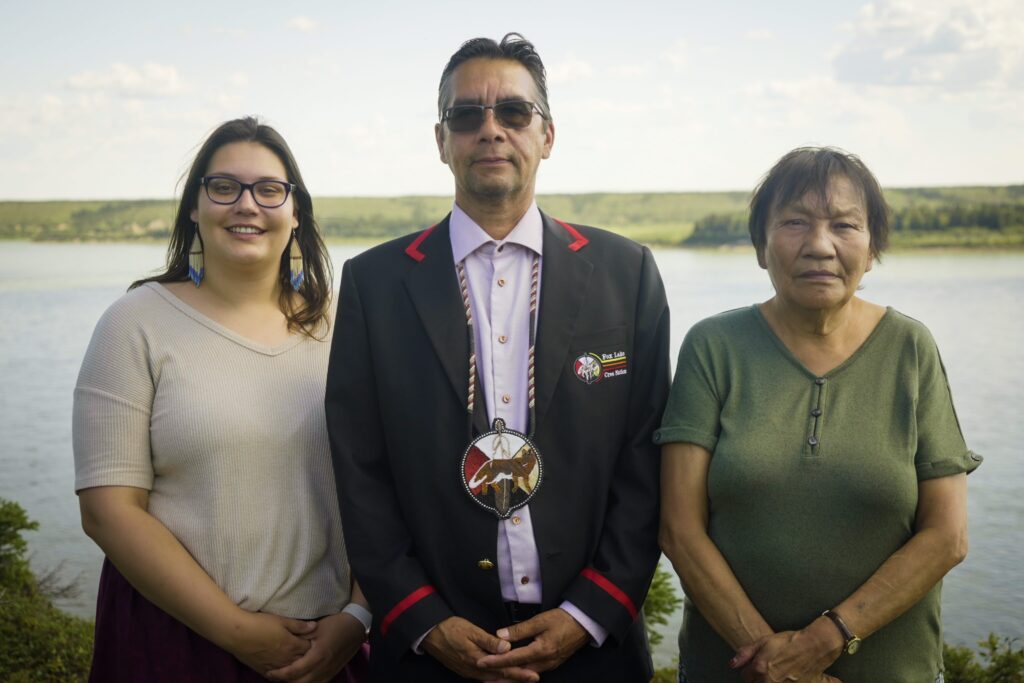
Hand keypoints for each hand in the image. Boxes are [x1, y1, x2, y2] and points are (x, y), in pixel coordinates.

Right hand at [224, 611, 316, 674]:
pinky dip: (282, 672)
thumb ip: (299, 625)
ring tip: (294, 658)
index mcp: (292, 645)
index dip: (311, 642)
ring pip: (290, 669)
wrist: (237, 634)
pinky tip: (282, 667)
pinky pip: (277, 676)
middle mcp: (285, 659)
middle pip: (301, 660)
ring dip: (294, 664)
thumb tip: (315, 626)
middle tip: (305, 648)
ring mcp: (274, 666)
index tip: (312, 638)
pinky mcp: (263, 670)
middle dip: (305, 655)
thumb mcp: (281, 620)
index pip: (309, 647)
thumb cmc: (260, 623)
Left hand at [265, 612, 364, 682]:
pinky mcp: (333, 673)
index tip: (270, 672)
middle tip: (274, 675)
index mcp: (317, 656)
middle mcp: (323, 668)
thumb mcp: (316, 627)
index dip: (280, 674)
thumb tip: (283, 641)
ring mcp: (329, 672)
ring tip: (286, 678)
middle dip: (286, 682)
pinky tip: (300, 678)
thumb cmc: (335, 625)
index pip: (294, 671)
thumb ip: (300, 636)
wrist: (356, 627)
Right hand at [422, 616, 538, 681]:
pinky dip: (495, 679)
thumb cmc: (450, 629)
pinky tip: (500, 679)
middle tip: (534, 679)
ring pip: (492, 679)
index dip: (519, 673)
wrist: (429, 634)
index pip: (503, 668)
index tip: (533, 675)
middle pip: (499, 677)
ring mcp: (468, 672)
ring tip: (521, 680)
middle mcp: (474, 670)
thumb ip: (489, 641)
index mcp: (477, 659)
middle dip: (517, 678)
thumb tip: (507, 648)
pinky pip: (483, 678)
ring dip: (507, 680)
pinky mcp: (464, 670)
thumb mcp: (470, 631)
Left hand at [476, 608, 588, 674]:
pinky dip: (520, 674)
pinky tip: (512, 673)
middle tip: (483, 677)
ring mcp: (549, 665)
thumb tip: (500, 635)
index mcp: (541, 651)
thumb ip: (520, 630)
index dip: (496, 661)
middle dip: (500, 676)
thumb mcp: (540, 620)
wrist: (584, 624)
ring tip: (493, 678)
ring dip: (509, 677)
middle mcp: (544, 662)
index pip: (513, 659)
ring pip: (525, 675)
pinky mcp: (552, 664)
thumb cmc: (562, 619)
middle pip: (518, 672)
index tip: (481, 662)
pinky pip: (532, 672)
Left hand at [731, 621, 842, 682]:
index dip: (748, 671)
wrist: (812, 646)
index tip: (752, 667)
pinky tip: (782, 677)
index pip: (745, 677)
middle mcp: (769, 681)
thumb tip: (731, 664)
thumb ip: (746, 653)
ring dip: (765, 681)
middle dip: (756, 679)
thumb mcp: (764, 641)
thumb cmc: (788, 641)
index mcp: (759, 668)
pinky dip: (778, 682)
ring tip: (772, 674)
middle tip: (763, 671)